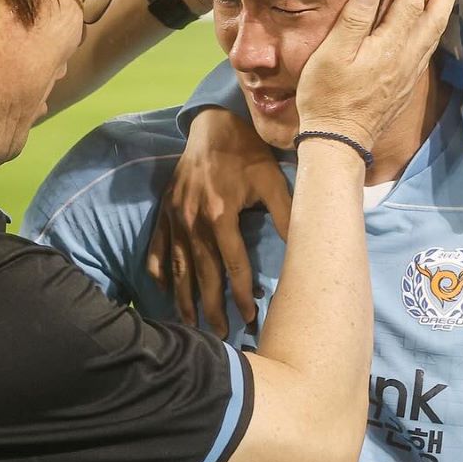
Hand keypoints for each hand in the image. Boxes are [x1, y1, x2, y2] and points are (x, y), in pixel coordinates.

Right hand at [144, 108, 290, 330]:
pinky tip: (164, 292)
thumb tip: (305, 245)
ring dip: (183, 300)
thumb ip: (286, 213)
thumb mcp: (272, 179)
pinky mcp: (164, 214)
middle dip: (212, 308)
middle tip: (221, 335)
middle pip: (203, 276)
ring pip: (178, 269)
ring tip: (190, 326)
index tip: (251, 316)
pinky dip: (160, 273)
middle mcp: (193, 221)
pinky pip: (157, 250)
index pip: (234, 266)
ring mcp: (174, 219)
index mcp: (221, 215)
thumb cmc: (247, 153)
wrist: (212, 126)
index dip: (243, 294)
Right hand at [295, 0, 462, 150]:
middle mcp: (407, 58)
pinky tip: (431, 27)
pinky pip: (428, 49)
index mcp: (390, 46)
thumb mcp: (332, 55)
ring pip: (434, 34)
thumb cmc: (328, 97)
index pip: (410, 2)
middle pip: (434, 17)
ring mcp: (409, 73)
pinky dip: (434, 30)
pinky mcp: (406, 86)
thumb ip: (354, 20)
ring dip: (444, 9)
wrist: (340, 141)